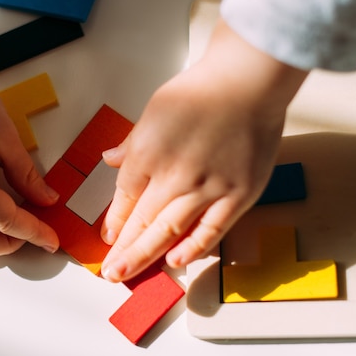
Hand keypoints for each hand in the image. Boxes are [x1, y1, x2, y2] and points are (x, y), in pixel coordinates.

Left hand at [100, 19, 307, 281]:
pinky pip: (212, 229)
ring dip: (146, 255)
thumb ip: (133, 142)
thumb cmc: (200, 91)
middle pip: (142, 220)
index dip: (115, 220)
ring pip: (169, 230)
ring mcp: (206, 188)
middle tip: (110, 272)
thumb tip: (110, 159)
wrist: (247, 81)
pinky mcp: (238, 195)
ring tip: (128, 274)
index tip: (108, 238)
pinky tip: (176, 262)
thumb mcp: (154, 110)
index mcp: (148, 154)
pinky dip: (193, 248)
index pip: (125, 197)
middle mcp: (173, 176)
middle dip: (123, 249)